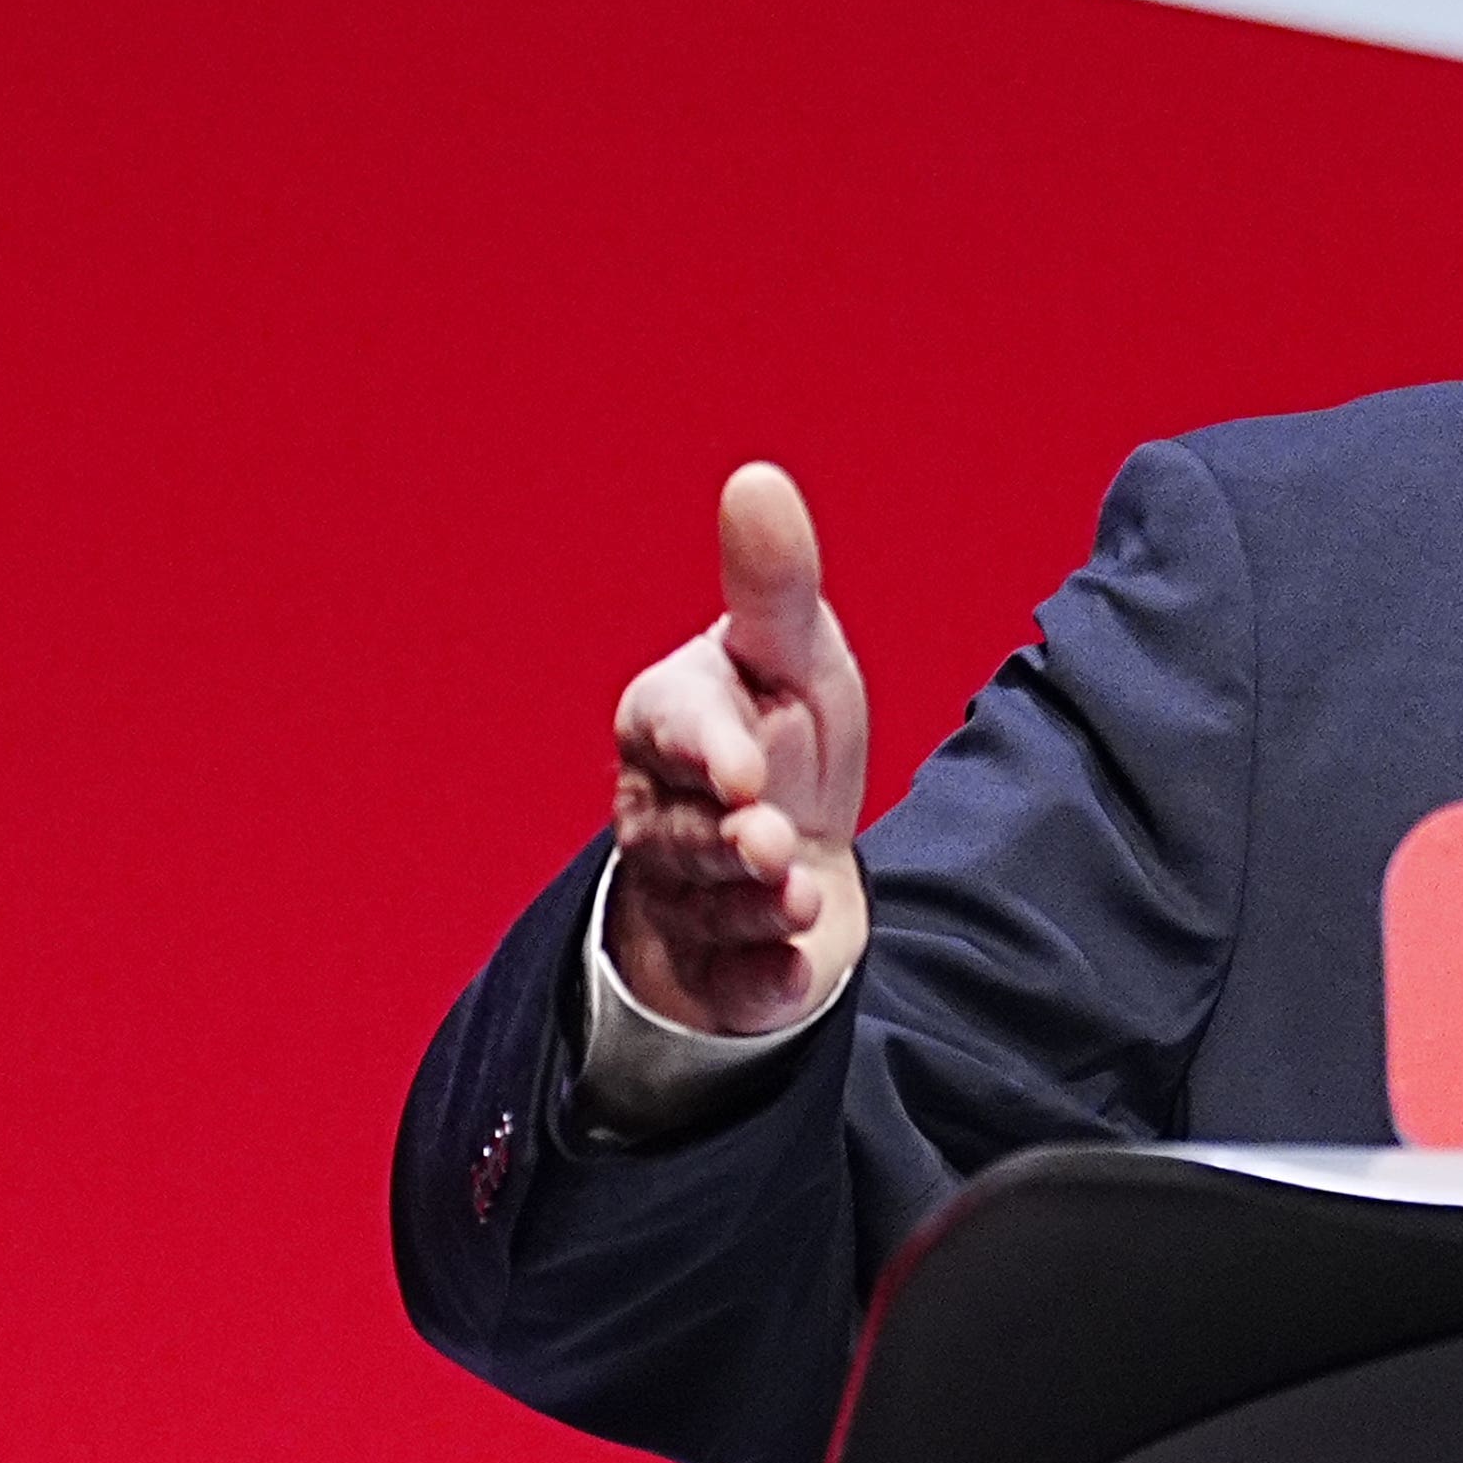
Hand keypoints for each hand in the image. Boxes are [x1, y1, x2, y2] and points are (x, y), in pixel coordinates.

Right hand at [605, 463, 871, 1038]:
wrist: (804, 846)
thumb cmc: (787, 729)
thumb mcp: (793, 651)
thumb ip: (773, 583)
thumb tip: (758, 477)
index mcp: (666, 719)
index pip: (666, 726)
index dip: (702, 748)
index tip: (742, 768)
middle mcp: (657, 809)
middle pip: (676, 831)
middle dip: (726, 840)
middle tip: (773, 841)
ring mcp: (677, 893)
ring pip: (699, 906)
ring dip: (751, 907)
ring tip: (799, 895)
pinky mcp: (711, 965)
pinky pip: (723, 983)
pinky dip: (756, 985)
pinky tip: (792, 975)